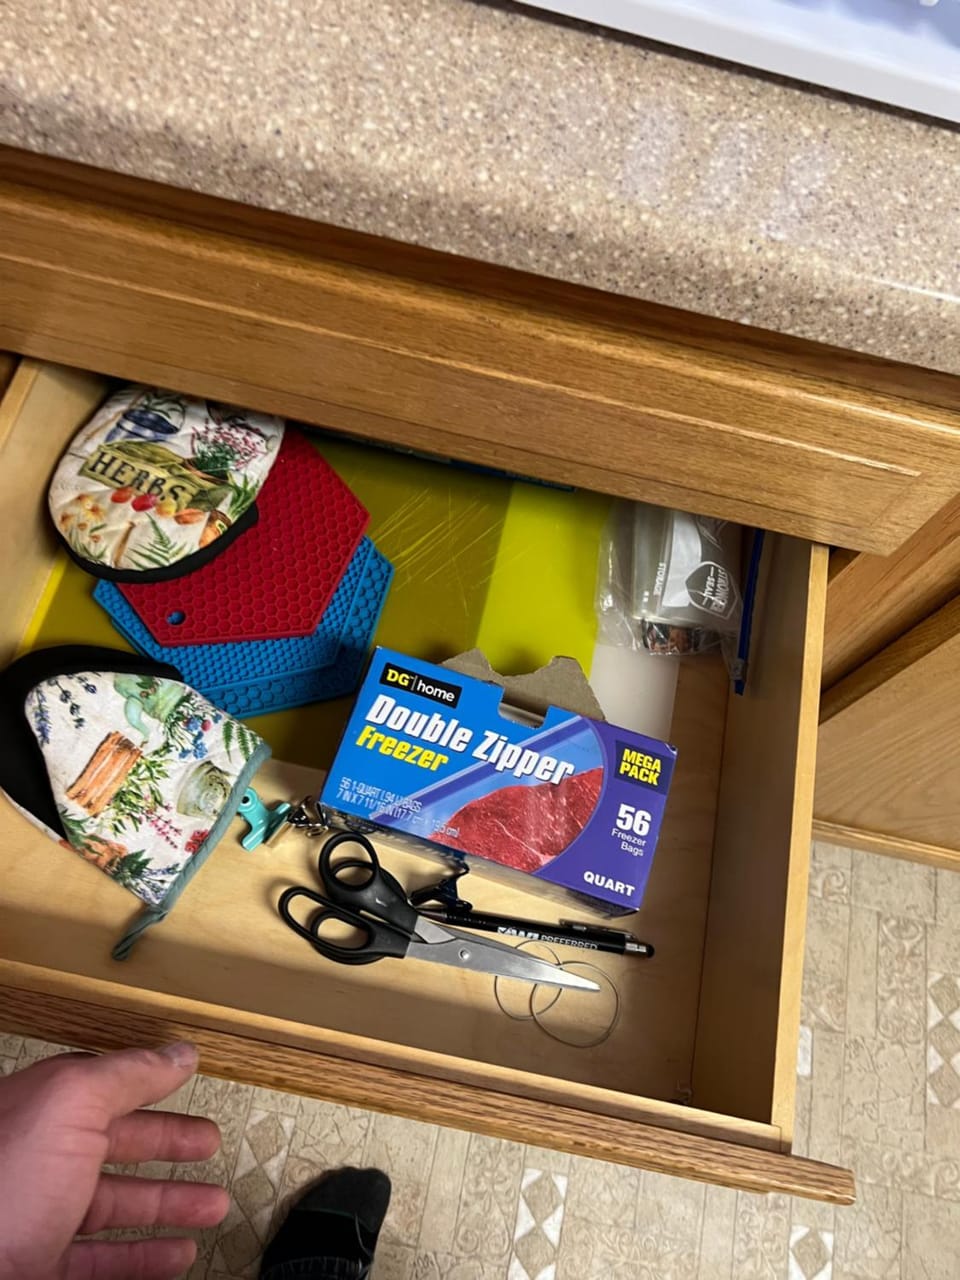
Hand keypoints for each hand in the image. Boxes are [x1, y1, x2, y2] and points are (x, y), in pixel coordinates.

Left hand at [0, 1041, 229, 1278]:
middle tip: (208, 1143)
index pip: (103, 1088)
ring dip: (169, 1206)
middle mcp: (33, 1164)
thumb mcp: (70, 1105)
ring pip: (114, 1208)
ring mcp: (34, 1223)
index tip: (189, 1082)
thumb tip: (178, 1052)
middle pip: (112, 1145)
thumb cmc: (1, 1188)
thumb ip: (128, 1074)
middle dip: (167, 1145)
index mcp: (39, 1112)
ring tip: (214, 1206)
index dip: (150, 1083)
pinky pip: (102, 1262)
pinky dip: (145, 1259)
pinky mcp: (38, 1272)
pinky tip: (176, 1256)